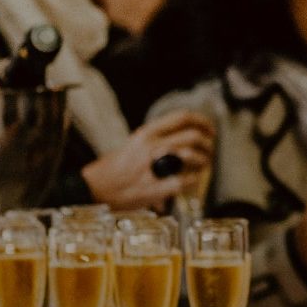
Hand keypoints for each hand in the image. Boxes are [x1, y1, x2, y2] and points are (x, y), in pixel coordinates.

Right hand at [81, 111, 214, 210]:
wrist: (96, 189)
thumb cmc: (114, 168)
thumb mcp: (135, 144)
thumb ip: (158, 139)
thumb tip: (186, 138)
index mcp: (147, 133)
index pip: (183, 117)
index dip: (202, 122)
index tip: (210, 129)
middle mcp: (152, 146)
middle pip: (194, 136)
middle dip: (208, 144)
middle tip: (210, 151)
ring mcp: (155, 166)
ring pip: (194, 156)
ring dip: (205, 161)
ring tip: (204, 166)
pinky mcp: (158, 187)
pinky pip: (188, 180)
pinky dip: (195, 180)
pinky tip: (192, 180)